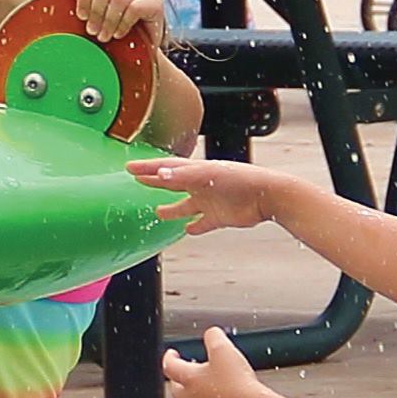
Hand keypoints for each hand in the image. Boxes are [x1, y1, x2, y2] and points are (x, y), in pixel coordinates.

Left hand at [73, 0, 164, 41]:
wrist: (134, 51)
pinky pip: (135, 7)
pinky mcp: (155, 3)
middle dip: (96, 12)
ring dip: (108, 21)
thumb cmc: (108, 29)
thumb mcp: (88, 11)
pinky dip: (123, 23)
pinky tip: (118, 34)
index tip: (81, 17)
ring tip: (104, 36)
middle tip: (92, 31)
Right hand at [129, 155, 286, 234]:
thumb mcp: (208, 175)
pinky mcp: (220, 217)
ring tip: (159, 211)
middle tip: (137, 180)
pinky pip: (203, 222)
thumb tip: (159, 174)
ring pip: (186, 205)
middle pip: (173, 183)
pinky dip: (195, 226)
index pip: (166, 168)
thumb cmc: (240, 180)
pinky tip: (187, 229)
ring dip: (172, 209)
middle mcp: (200, 185)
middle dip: (155, 182)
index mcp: (196, 171)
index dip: (147, 168)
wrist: (267, 196)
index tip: (129, 167)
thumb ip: (183, 176)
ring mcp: (210, 201)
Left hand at [159, 327, 261, 397]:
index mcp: (190, 379)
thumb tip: (211, 334)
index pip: (170, 367)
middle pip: (177, 391)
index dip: (169, 358)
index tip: (172, 354)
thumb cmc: (236, 381)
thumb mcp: (223, 349)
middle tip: (183, 374)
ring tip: (203, 391)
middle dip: (178, 381)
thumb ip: (213, 337)